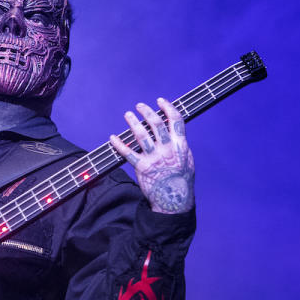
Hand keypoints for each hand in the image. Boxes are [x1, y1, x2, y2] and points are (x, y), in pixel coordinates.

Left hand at [110, 97, 194, 213]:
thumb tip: (172, 129)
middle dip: (147, 112)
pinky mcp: (142, 167)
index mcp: (180, 145)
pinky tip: (113, 138)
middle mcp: (167, 149)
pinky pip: (128, 153)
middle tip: (139, 106)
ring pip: (141, 135)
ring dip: (133, 122)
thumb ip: (179, 143)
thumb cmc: (181, 178)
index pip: (176, 120)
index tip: (160, 101)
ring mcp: (154, 158)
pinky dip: (119, 144)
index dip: (168, 108)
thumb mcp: (186, 158)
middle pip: (156, 124)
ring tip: (128, 115)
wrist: (174, 198)